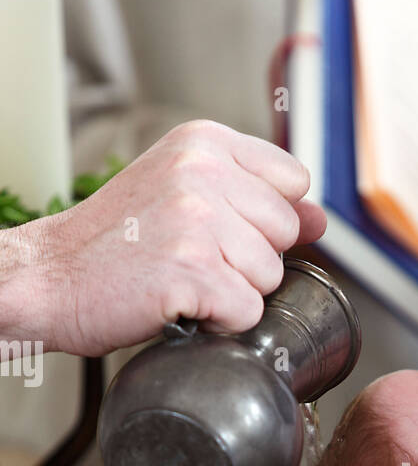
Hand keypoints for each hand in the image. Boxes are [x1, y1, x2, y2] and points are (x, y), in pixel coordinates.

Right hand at [1, 120, 326, 355]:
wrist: (49, 278)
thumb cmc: (114, 243)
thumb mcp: (183, 195)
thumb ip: (255, 199)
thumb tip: (319, 218)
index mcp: (204, 142)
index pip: (294, 180)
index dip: (266, 218)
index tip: (223, 230)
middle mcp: (203, 171)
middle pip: (285, 233)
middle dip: (249, 259)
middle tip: (192, 260)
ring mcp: (198, 219)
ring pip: (270, 276)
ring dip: (233, 293)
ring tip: (182, 281)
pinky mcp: (192, 270)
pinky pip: (248, 312)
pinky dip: (219, 323)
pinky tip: (181, 304)